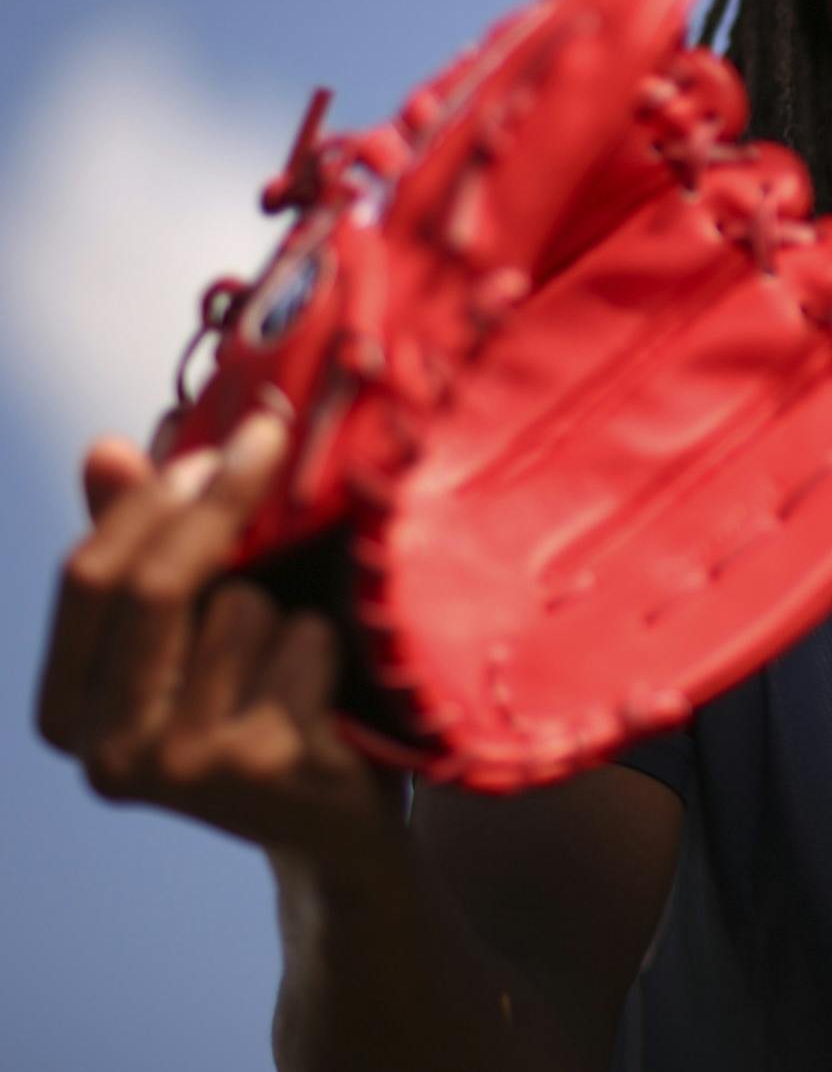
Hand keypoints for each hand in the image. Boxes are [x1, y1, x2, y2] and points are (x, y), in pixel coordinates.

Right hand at [35, 416, 402, 858]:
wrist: (338, 824)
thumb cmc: (259, 702)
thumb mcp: (192, 629)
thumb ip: (143, 545)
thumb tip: (105, 447)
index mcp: (68, 710)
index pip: (89, 576)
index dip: (150, 499)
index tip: (210, 445)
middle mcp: (110, 751)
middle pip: (155, 586)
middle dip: (218, 499)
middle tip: (271, 433)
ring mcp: (185, 767)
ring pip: (244, 609)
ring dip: (287, 605)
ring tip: (297, 658)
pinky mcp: (265, 767)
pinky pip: (305, 643)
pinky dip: (329, 643)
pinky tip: (332, 693)